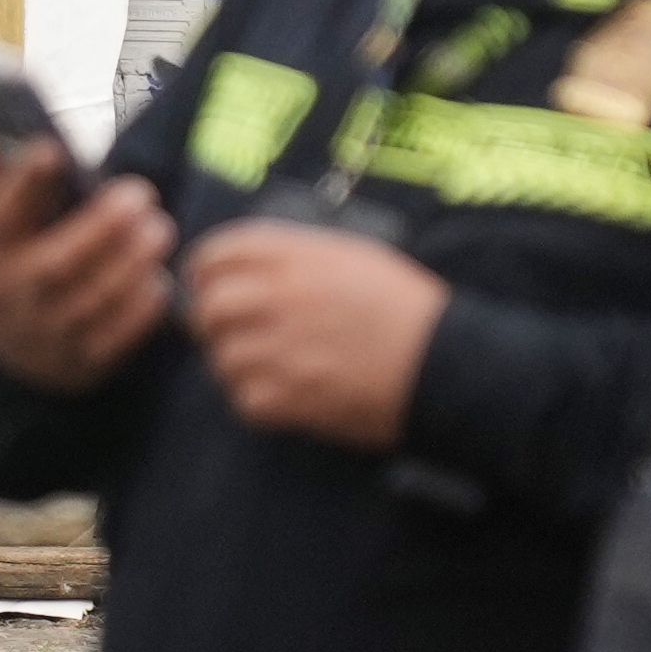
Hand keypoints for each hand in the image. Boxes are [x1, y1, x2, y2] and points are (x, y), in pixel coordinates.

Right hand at [0, 142, 177, 394]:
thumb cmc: (22, 265)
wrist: (14, 352)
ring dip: (128, 265)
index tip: (53, 150)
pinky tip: (159, 282)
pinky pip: (111, 342)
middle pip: (54, 264)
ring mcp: (43, 334)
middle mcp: (11, 295)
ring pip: (88, 303)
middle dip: (100, 228)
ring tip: (160, 230)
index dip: (25, 185)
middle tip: (142, 195)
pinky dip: (137, 312)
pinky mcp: (77, 364)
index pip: (3, 216)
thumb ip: (5, 191)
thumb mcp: (2, 232)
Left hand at [177, 219, 447, 449]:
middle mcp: (281, 298)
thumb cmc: (406, 307)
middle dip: (211, 319)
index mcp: (297, 258)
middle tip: (228, 330)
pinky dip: (256, 398)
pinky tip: (282, 392)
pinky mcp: (289, 398)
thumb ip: (294, 254)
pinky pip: (244, 398)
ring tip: (264, 364)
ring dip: (235, 362)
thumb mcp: (353, 256)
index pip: (218, 253)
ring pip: (222, 356)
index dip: (206, 269)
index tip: (208, 281)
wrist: (445, 362)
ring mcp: (281, 350)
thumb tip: (245, 264)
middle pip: (209, 306)